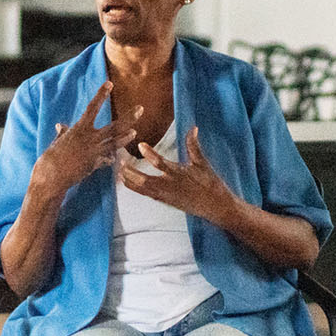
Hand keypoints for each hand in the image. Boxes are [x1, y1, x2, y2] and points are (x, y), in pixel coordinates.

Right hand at [33, 83, 141, 198]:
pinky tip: (114, 160)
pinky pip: (107, 160)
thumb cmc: (51, 158)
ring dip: (126, 137)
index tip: (109, 83)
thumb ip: (63, 133)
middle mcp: (90, 138)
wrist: (51, 176)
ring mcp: (95, 152)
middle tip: (141, 109)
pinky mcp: (95, 165)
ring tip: (135, 132)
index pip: (92, 108)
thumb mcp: (57, 142)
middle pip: (114, 126)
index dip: (101, 95)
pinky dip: (110, 159)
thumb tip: (60, 126)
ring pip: (116, 143)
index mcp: (79, 129)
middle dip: (129, 117)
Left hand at [117, 126, 236, 221]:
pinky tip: (127, 183)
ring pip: (142, 189)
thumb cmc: (210, 184)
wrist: (215, 207)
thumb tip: (193, 128)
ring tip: (119, 171)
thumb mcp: (202, 163)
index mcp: (178, 174)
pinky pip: (146, 195)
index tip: (140, 145)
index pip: (161, 163)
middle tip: (120, 161)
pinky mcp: (164, 201)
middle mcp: (169, 186)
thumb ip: (194, 146)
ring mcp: (165, 196)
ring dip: (129, 180)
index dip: (150, 154)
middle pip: (144, 180)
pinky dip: (135, 188)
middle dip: (130, 171)